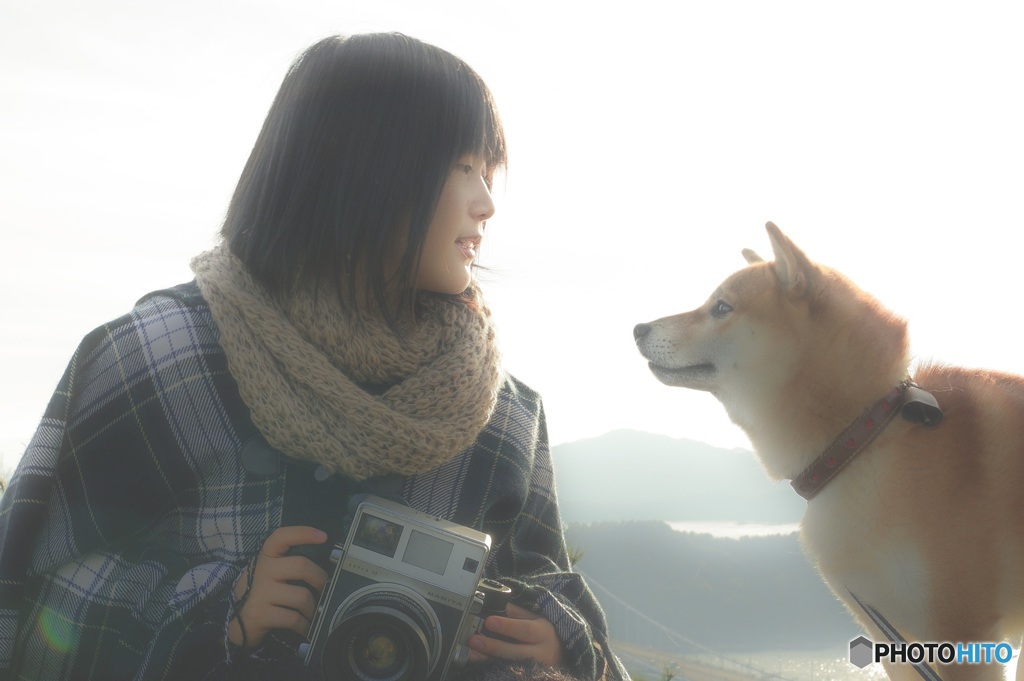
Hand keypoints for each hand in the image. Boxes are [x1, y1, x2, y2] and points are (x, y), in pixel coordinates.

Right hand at [228, 526, 329, 649]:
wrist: (239, 622)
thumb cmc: (264, 594)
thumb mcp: (273, 573)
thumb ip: (290, 565)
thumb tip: (326, 566)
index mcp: (267, 556)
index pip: (282, 536)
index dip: (303, 532)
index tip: (323, 536)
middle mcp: (262, 570)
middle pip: (302, 566)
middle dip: (321, 579)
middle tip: (324, 589)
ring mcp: (260, 592)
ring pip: (302, 596)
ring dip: (313, 609)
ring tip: (312, 613)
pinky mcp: (260, 614)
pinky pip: (294, 619)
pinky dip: (304, 626)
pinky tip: (305, 627)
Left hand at [466, 603, 565, 667]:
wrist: (563, 655)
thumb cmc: (546, 634)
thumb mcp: (536, 619)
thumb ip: (516, 612)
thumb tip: (495, 603)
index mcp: (543, 633)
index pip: (525, 630)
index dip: (507, 626)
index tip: (488, 621)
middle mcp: (541, 653)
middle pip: (515, 652)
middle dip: (493, 647)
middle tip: (473, 640)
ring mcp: (535, 668)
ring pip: (510, 666)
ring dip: (488, 660)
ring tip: (470, 654)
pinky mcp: (529, 676)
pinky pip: (510, 674)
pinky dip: (494, 669)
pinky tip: (481, 665)